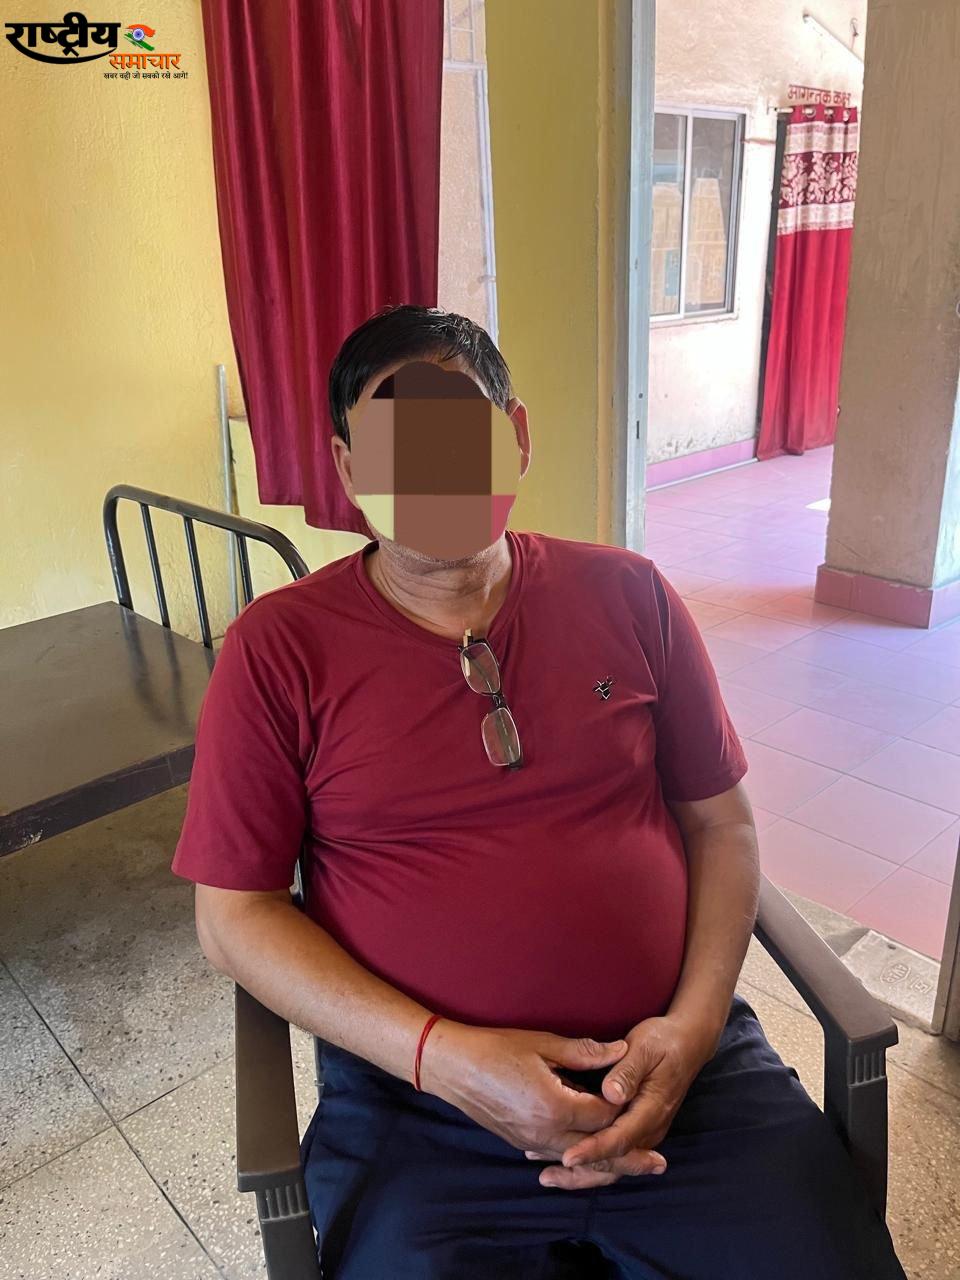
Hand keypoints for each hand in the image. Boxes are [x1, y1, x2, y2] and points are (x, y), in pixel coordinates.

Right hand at [419, 1022, 630, 1156]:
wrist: (454, 1068)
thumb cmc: (496, 1049)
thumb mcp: (543, 1044)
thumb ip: (585, 1052)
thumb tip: (621, 1051)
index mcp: (556, 1106)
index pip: (604, 1116)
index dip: (625, 1109)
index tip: (647, 1104)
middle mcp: (546, 1133)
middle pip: (597, 1151)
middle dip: (629, 1157)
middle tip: (659, 1164)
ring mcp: (531, 1142)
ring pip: (577, 1160)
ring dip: (605, 1163)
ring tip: (633, 1165)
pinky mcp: (520, 1142)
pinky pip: (557, 1155)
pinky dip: (578, 1158)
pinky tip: (588, 1157)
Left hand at [523, 1014, 713, 1188]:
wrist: (688, 1043)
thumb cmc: (662, 1041)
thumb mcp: (644, 1047)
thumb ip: (627, 1072)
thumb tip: (611, 1095)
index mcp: (651, 1109)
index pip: (620, 1138)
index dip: (594, 1150)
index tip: (568, 1157)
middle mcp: (650, 1128)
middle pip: (616, 1161)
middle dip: (582, 1172)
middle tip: (547, 1176)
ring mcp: (646, 1132)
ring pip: (615, 1164)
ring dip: (584, 1173)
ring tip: (548, 1175)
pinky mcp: (639, 1130)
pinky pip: (616, 1155)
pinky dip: (592, 1163)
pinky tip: (567, 1162)